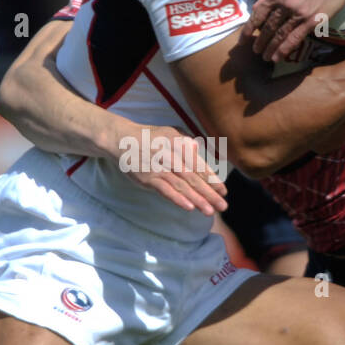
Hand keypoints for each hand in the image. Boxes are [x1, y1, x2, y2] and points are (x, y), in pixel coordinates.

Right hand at [111, 124, 227, 216]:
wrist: (121, 139)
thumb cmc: (149, 138)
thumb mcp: (169, 133)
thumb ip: (185, 143)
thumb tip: (198, 151)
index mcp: (179, 143)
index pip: (199, 165)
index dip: (212, 179)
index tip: (224, 191)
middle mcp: (171, 155)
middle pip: (194, 177)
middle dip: (209, 193)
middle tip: (223, 206)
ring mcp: (159, 167)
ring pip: (182, 185)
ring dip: (197, 199)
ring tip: (209, 211)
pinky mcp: (147, 178)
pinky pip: (165, 190)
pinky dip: (177, 198)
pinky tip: (189, 207)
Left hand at [247, 0, 344, 63]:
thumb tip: (254, 9)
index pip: (258, 15)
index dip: (248, 30)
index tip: (242, 41)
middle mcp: (285, 4)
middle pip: (268, 27)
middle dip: (260, 42)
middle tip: (255, 51)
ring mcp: (298, 13)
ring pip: (280, 35)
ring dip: (270, 48)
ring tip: (265, 57)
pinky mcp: (312, 21)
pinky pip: (295, 38)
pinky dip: (284, 49)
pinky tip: (278, 57)